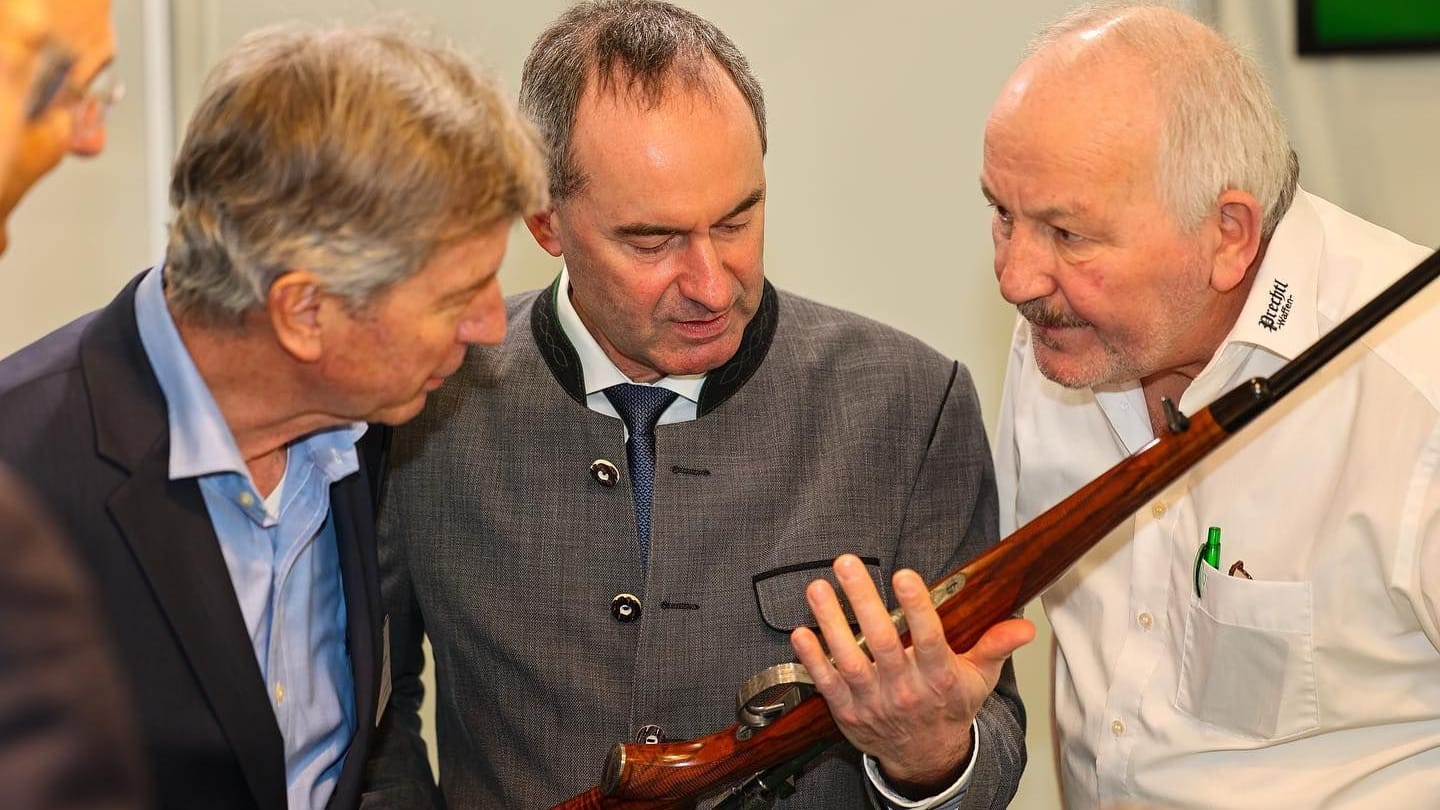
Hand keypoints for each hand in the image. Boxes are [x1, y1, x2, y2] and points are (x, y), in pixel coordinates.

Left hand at [790, 554, 1034, 794]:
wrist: (925, 757)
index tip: (905, 576)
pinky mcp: (848, 710)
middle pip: (882, 641)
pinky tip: (801, 632)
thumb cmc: (949, 708)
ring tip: (818, 588)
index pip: (929, 638)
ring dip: (831, 622)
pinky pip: (827, 682)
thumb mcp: (979, 678)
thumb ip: (996, 646)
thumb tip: (1025, 626)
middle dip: (863, 600)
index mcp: (938, 677)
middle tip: (847, 564)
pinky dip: (812, 659)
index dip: (917, 607)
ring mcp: (873, 700)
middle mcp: (904, 688)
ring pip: (849, 658)